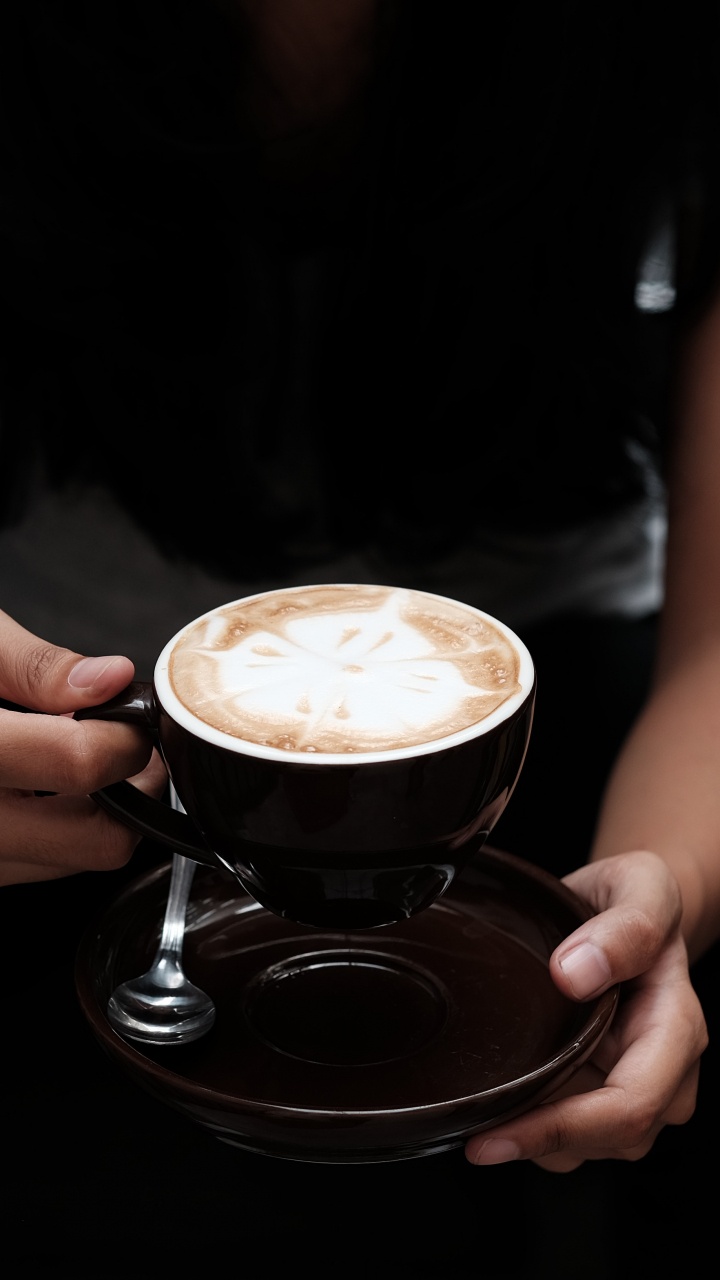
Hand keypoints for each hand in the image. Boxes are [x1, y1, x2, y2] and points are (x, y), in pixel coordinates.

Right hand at [0, 608, 166, 885]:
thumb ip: (35, 666)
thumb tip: (112, 679)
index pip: (81, 765)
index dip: (124, 734)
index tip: (127, 712)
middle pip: (100, 840)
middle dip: (130, 787)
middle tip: (123, 742)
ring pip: (74, 863)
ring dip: (96, 813)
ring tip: (76, 757)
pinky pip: (38, 866)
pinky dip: (58, 828)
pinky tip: (42, 785)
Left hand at [464, 850, 707, 1170]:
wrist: (628, 908)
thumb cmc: (636, 899)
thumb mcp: (641, 885)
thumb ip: (625, 926)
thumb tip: (576, 974)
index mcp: (677, 1025)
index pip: (630, 1104)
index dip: (563, 1126)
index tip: (497, 1129)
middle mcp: (665, 1068)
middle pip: (609, 1138)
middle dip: (539, 1141)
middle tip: (474, 1131)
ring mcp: (637, 1084)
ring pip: (588, 1145)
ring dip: (536, 1137)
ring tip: (488, 1106)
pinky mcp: (607, 1090)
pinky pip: (573, 1131)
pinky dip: (535, 1125)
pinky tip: (505, 1098)